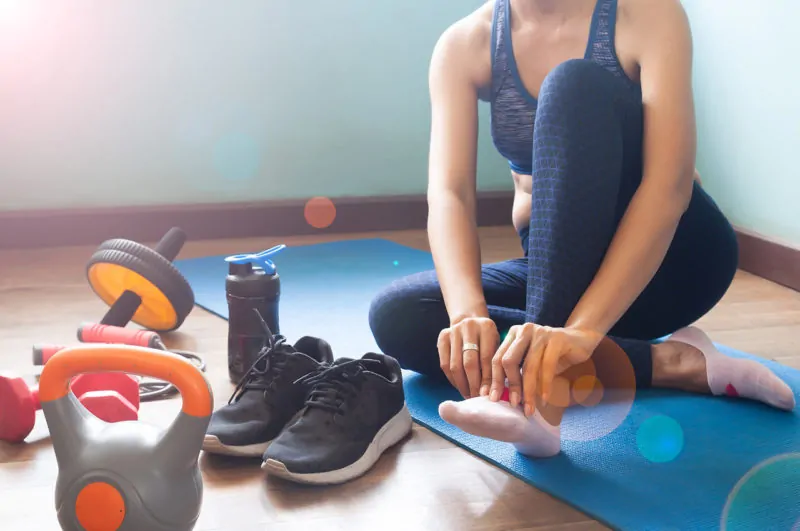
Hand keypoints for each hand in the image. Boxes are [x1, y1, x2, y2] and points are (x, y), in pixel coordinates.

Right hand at [437, 317, 499, 398]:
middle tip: (477, 398)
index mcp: (487, 326)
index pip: (487, 358)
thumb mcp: (497, 346)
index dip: (487, 379)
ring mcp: (453, 331)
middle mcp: (469, 326)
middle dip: (474, 384)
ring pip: (455, 365)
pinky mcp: (442, 337)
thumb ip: (496, 365)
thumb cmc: (488, 340)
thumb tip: (493, 392)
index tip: (488, 395)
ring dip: (462, 384)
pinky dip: (452, 379)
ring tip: (468, 395)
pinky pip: (445, 364)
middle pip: (469, 362)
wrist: (470, 321)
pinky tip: (460, 386)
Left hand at [489, 323, 603, 415]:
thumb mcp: (531, 363)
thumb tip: (501, 397)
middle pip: (508, 361)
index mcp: (513, 334)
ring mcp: (540, 332)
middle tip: (513, 404)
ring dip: (528, 391)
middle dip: (510, 385)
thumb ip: (517, 374)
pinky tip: (545, 399)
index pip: (497, 358)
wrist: (580, 340)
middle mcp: (524, 330)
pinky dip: (545, 385)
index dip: (494, 380)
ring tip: (529, 408)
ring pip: (528, 366)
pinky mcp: (557, 338)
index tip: (492, 398)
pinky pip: (547, 366)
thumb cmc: (552, 355)